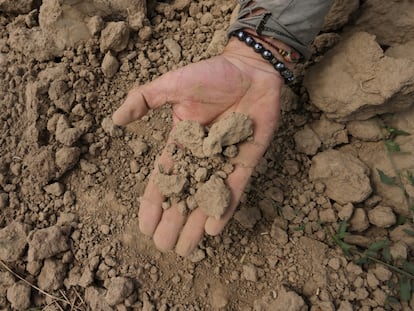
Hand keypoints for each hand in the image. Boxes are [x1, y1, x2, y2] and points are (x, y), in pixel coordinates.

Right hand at [113, 38, 283, 255]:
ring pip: (206, 199)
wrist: (251, 70)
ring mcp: (223, 162)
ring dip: (196, 224)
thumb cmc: (212, 75)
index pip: (162, 179)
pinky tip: (212, 229)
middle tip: (164, 247)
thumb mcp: (172, 84)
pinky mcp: (245, 162)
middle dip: (173, 221)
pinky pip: (234, 190)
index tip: (144, 226)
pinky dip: (224, 209)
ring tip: (185, 250)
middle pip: (183, 196)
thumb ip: (143, 99)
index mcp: (180, 144)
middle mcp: (200, 158)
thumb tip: (115, 120)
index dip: (153, 203)